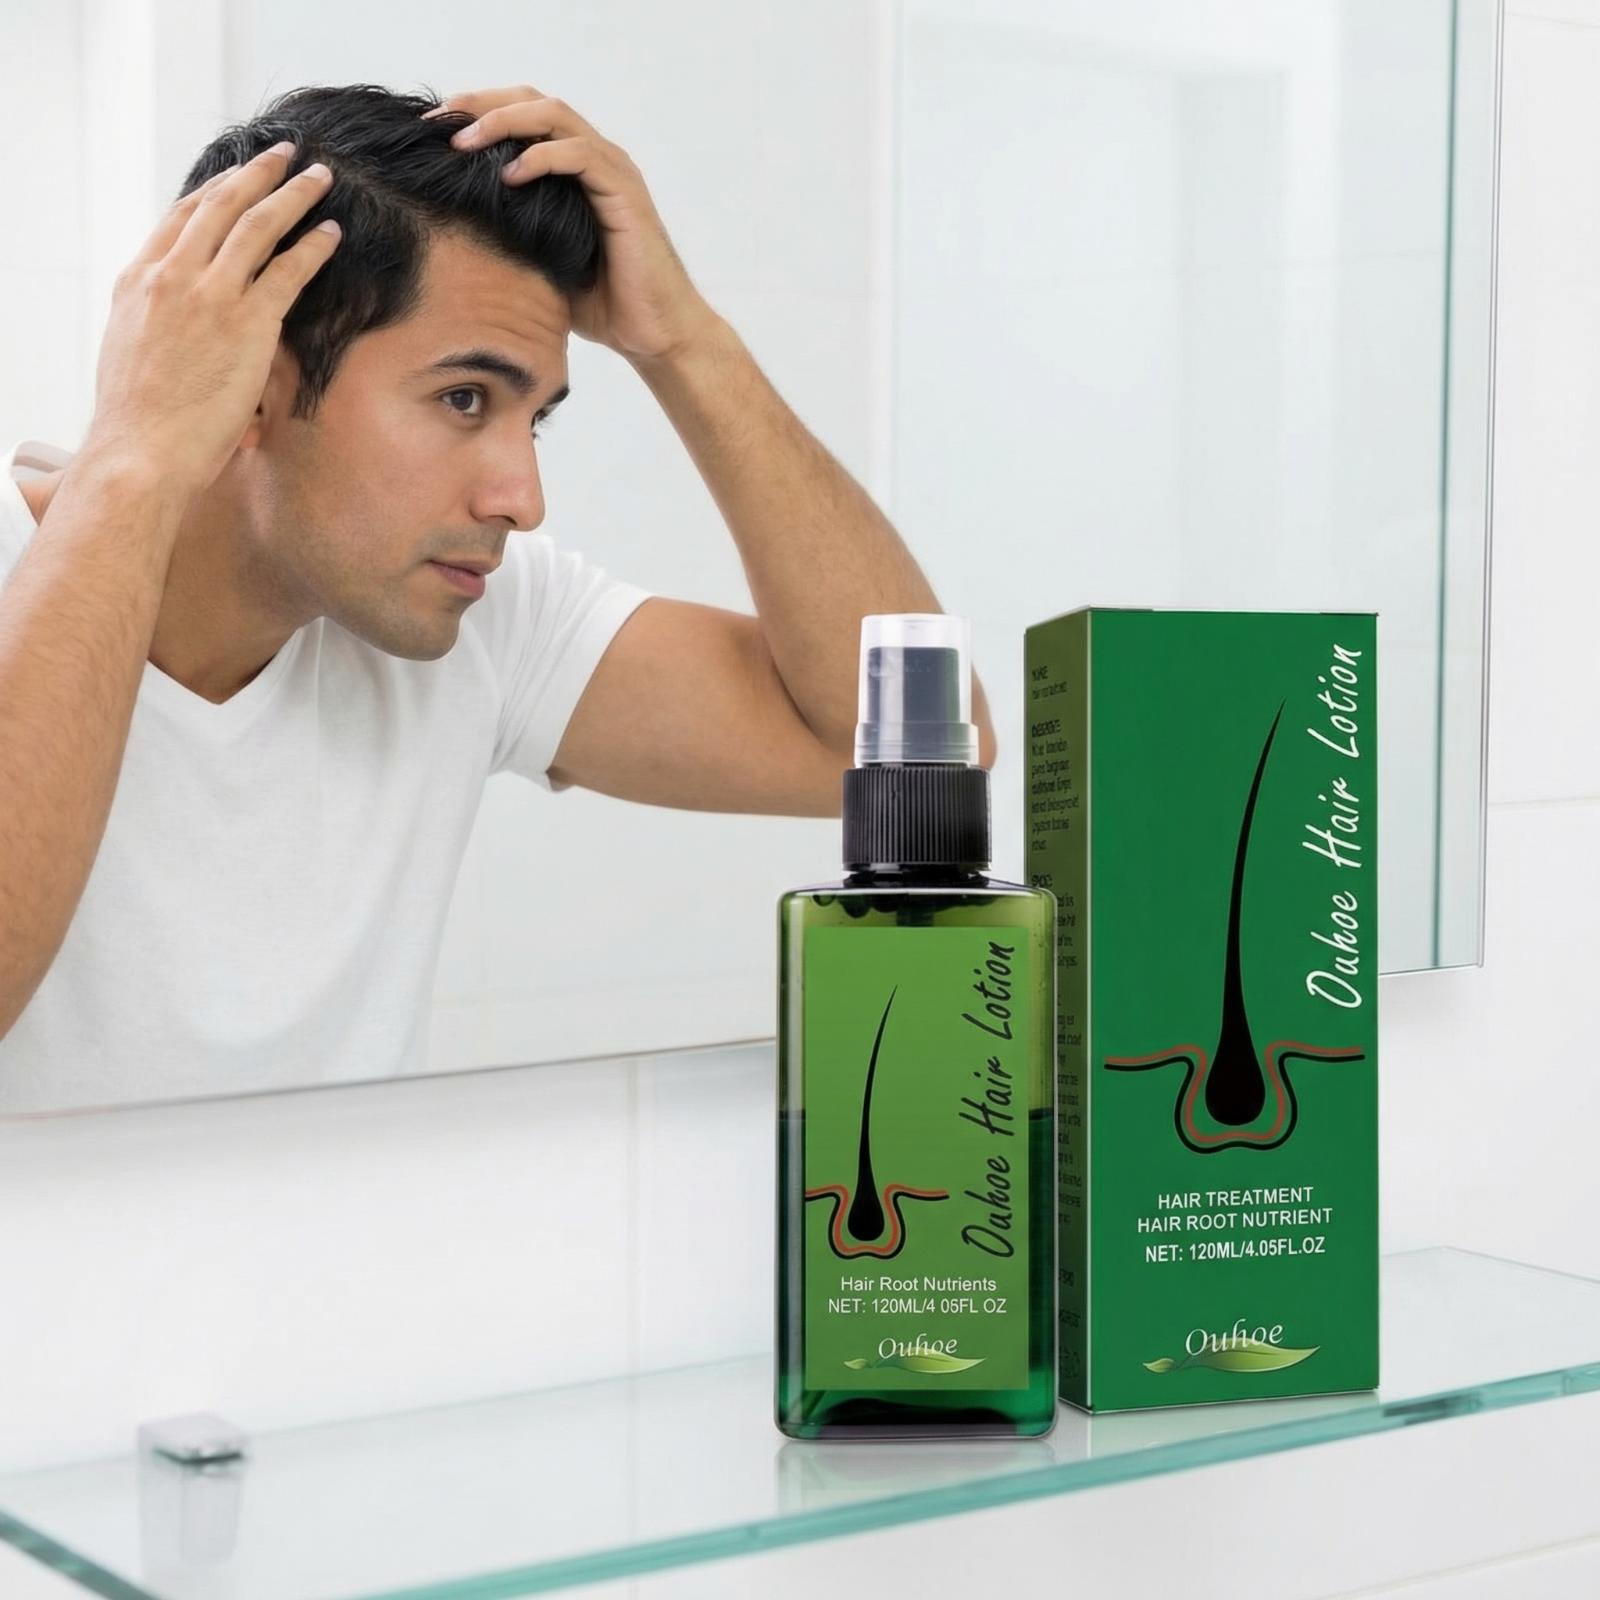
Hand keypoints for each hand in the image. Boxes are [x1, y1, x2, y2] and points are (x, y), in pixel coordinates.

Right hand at [82, 143, 341, 497]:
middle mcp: (171, 275)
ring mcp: (208, 295)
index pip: (181, 216)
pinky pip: (287, 270)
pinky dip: (312, 245)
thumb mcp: (134, 355)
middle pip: (220, 205)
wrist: (140, 451)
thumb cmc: (138, 422)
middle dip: (257, 173)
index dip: (216, 188)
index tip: (240, 175)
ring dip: (293, 194)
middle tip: (285, 153)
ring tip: (320, 175)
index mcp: (138, 280)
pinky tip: (331, 230)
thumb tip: (183, 334)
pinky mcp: (246, 322)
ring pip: (257, 225)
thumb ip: (160, 326)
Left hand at [426, 86, 719, 362]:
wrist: (655, 335)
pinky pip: (579, 155)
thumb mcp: (541, 262)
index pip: (524, 117)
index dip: (477, 113)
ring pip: (554, 116)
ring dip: (504, 122)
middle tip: (438, 122)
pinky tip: (509, 175)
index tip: (434, 131)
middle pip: (533, 101)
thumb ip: (511, 232)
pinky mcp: (625, 193)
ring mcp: (613, 172)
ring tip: (464, 143)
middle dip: (481, 104)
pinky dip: (541, 157)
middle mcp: (596, 159)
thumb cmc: (605, 305)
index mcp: (576, 170)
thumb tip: (453, 226)